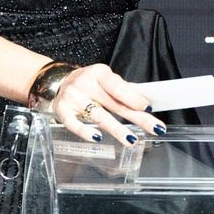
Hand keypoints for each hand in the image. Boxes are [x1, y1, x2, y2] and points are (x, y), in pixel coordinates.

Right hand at [47, 64, 164, 144]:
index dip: (133, 98)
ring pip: (98, 116)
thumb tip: (145, 101)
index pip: (118, 87)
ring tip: (132, 140)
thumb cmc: (89, 82)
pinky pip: (74, 124)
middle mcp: (85, 84)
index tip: (147, 108)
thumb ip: (123, 89)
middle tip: (154, 128)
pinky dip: (85, 132)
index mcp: (99, 73)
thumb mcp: (105, 79)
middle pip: (114, 104)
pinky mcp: (63, 111)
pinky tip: (98, 137)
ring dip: (116, 129)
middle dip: (136, 118)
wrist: (58, 81)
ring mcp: (73, 98)